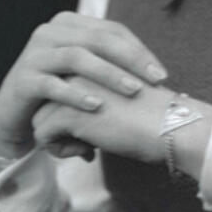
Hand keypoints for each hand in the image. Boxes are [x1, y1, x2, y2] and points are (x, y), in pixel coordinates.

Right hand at [0, 12, 167, 159]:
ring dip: (109, 74)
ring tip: (133, 91)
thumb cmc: (61, 90)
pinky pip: (53, 84)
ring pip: (78, 58)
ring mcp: (34, 54)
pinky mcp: (23, 79)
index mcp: (69, 24)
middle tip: (155, 80)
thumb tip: (156, 69)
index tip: (161, 73)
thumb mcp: (86, 72)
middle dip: (131, 59)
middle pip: (98, 39)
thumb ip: (111, 61)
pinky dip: (77, 95)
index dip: (139, 49)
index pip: (111, 30)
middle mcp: (50, 32)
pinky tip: (97, 106)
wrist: (15, 113)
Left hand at [33, 77, 211, 175]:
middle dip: (60, 126)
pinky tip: (88, 152)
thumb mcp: (121, 96)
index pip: (61, 87)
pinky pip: (42, 135)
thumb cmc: (155, 116)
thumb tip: (73, 118)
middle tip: (88, 141)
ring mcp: (71, 88)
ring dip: (59, 139)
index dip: (72, 110)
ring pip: (39, 119)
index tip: (96, 126)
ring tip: (88, 147)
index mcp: (93, 59)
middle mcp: (78, 68)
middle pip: (46, 102)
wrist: (172, 127)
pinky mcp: (69, 111)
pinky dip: (60, 150)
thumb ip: (97, 94)